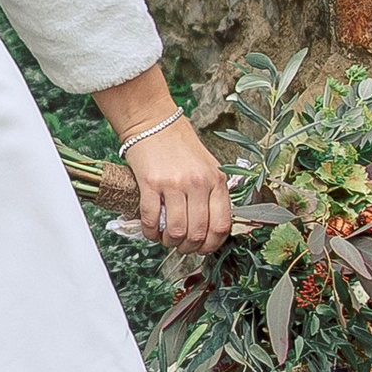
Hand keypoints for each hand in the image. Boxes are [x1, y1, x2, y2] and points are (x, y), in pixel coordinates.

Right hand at [117, 117, 232, 252]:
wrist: (154, 123)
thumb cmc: (180, 146)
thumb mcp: (208, 167)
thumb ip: (213, 194)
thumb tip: (210, 228)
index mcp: (216, 181)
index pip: (221, 225)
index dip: (212, 245)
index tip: (203, 248)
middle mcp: (198, 183)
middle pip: (198, 232)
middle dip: (188, 247)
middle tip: (181, 246)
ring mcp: (174, 183)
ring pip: (176, 230)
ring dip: (169, 241)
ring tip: (166, 238)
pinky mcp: (150, 183)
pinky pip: (152, 218)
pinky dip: (151, 231)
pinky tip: (151, 230)